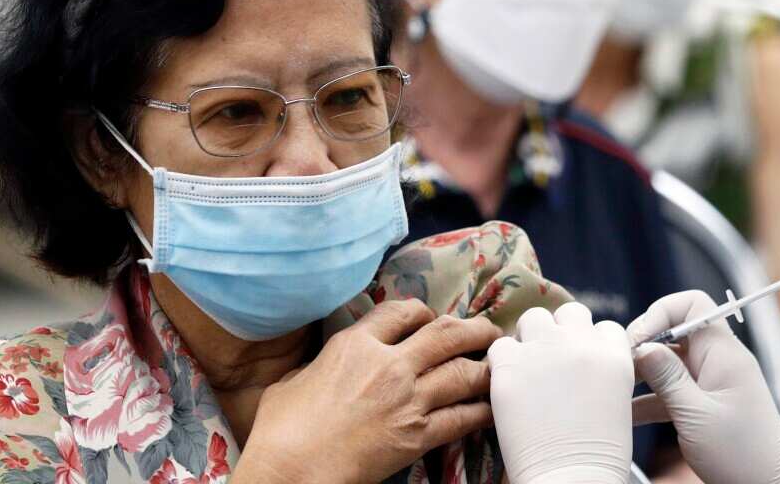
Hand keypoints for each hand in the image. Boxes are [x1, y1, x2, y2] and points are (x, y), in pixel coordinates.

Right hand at [234, 299, 501, 483]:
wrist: (292, 471)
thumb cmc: (280, 431)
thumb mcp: (293, 380)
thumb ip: (321, 365)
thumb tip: (326, 366)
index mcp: (355, 344)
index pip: (403, 311)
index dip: (423, 311)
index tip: (431, 318)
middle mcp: (388, 364)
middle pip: (446, 333)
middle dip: (473, 328)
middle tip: (487, 330)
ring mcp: (407, 399)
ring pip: (463, 371)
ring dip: (486, 366)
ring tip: (499, 363)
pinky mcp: (418, 435)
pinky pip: (463, 417)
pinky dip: (482, 410)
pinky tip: (492, 408)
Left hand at [488, 302, 633, 483]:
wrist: (569, 477)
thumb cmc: (597, 455)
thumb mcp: (617, 403)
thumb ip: (602, 371)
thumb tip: (584, 362)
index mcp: (613, 354)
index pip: (603, 327)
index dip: (591, 343)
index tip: (581, 363)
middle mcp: (580, 343)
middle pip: (569, 312)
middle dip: (561, 331)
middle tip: (552, 359)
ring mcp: (543, 350)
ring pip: (533, 318)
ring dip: (531, 337)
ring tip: (527, 366)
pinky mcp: (509, 365)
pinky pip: (500, 345)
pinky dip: (503, 361)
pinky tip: (508, 382)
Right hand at [628, 291, 779, 483]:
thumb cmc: (744, 455)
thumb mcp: (696, 414)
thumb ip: (666, 376)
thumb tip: (642, 345)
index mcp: (724, 353)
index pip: (692, 305)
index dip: (660, 314)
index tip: (636, 340)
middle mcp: (719, 361)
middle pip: (675, 333)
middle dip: (644, 345)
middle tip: (620, 366)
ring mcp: (712, 382)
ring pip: (669, 364)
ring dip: (643, 375)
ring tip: (617, 390)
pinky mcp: (706, 404)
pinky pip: (672, 390)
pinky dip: (650, 399)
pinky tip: (628, 414)